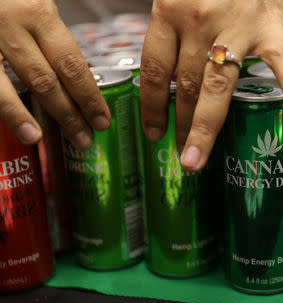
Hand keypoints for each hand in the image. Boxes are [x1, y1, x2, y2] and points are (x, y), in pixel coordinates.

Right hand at [0, 0, 109, 148]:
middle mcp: (10, 24)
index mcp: (38, 12)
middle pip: (46, 80)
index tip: (102, 119)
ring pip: (4, 85)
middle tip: (84, 138)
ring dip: (23, 116)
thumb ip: (50, 31)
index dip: (89, 97)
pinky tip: (10, 122)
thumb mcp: (36, 2)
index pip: (72, 65)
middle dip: (68, 114)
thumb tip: (73, 71)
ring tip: (40, 138)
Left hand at [140, 0, 282, 171]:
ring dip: (206, 127)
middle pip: (187, 85)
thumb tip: (165, 78)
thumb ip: (169, 32)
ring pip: (219, 85)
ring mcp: (238, 26)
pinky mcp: (271, 26)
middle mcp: (199, 21)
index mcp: (169, 10)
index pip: (156, 70)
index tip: (153, 132)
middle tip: (180, 158)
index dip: (153, 106)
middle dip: (181, 125)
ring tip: (198, 158)